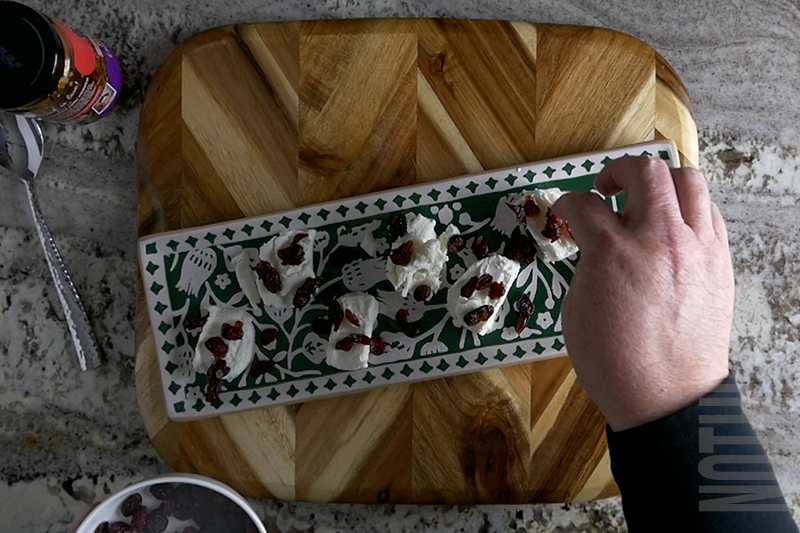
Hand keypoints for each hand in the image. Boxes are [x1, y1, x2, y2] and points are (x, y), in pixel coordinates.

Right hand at [553, 156, 734, 431]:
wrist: (666, 398)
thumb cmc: (614, 362)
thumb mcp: (578, 308)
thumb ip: (588, 263)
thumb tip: (597, 245)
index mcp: (614, 252)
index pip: (584, 206)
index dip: (566, 204)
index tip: (564, 211)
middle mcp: (659, 239)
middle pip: (644, 171)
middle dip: (616, 171)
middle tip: (604, 189)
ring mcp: (696, 248)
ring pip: (688, 180)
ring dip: (660, 182)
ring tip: (644, 200)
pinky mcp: (719, 262)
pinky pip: (708, 213)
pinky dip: (686, 208)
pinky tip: (671, 228)